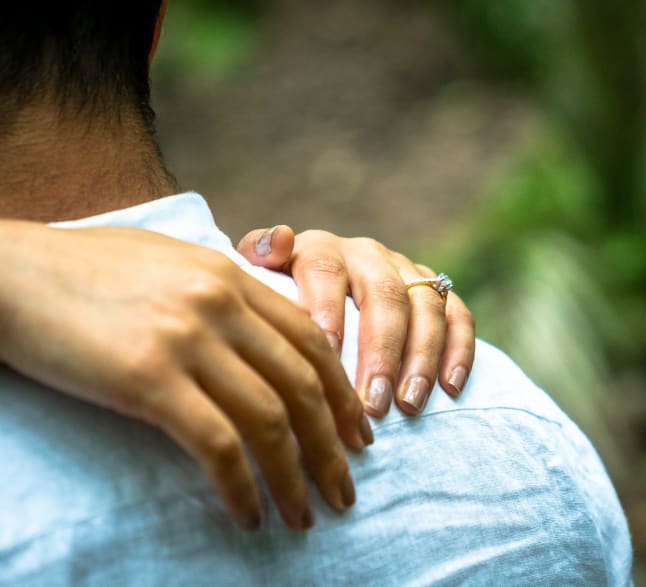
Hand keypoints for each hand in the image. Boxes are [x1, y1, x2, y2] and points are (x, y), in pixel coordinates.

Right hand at [0, 221, 371, 530]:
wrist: (8, 270)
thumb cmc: (86, 272)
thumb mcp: (172, 264)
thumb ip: (225, 294)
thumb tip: (264, 338)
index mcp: (231, 275)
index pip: (311, 340)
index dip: (341, 392)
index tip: (356, 432)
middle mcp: (221, 303)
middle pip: (302, 384)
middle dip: (333, 445)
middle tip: (346, 488)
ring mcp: (187, 338)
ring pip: (270, 419)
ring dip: (296, 476)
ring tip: (307, 514)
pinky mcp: (147, 377)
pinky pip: (217, 444)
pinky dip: (242, 486)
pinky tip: (249, 515)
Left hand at [237, 226, 475, 416]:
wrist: (317, 299)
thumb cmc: (278, 306)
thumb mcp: (256, 282)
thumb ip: (258, 259)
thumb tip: (281, 240)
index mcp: (320, 249)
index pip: (326, 271)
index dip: (328, 312)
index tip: (327, 358)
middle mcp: (367, 255)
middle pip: (384, 294)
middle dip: (381, 352)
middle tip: (373, 404)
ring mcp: (406, 272)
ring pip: (426, 306)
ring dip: (421, 358)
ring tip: (410, 404)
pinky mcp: (436, 292)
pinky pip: (458, 314)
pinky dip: (460, 350)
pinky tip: (451, 387)